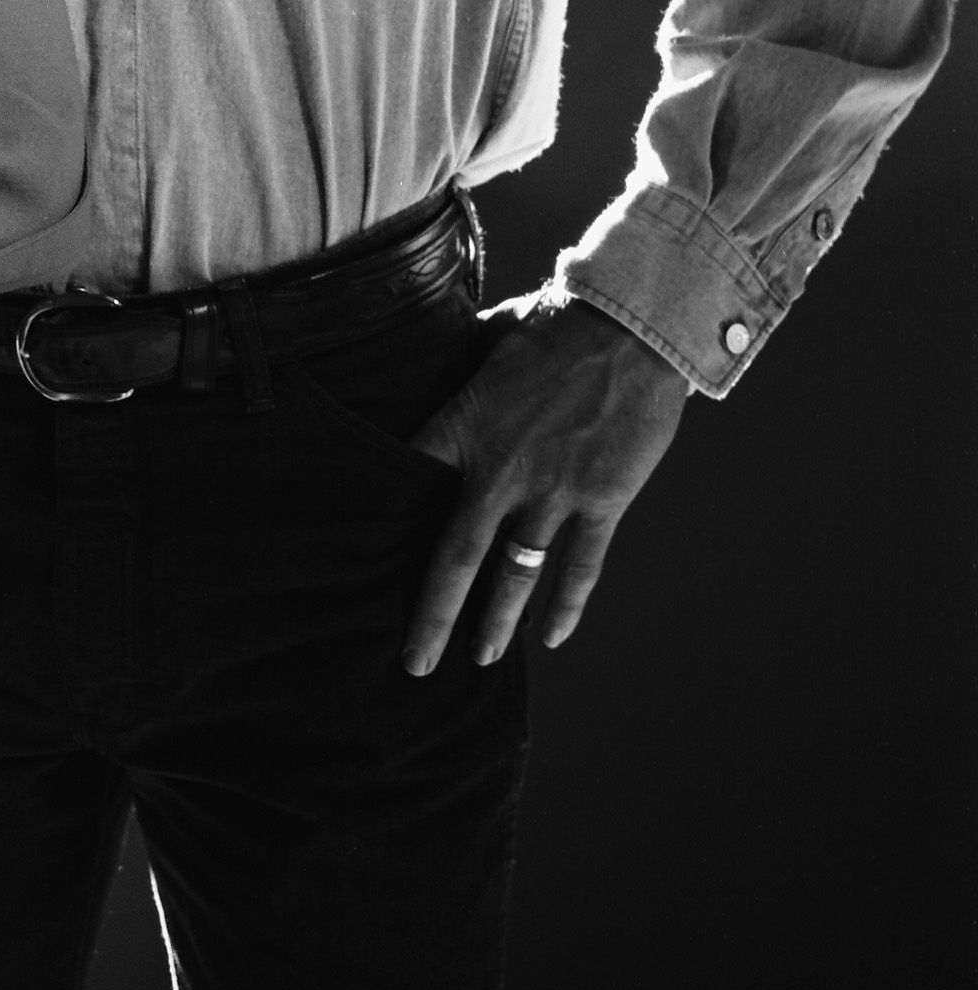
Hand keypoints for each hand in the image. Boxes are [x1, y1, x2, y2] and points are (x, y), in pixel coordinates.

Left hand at [401, 294, 690, 673]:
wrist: (630, 330)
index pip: (407, 484)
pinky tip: (551, 636)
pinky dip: (565, 604)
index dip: (383, 524)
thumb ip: (457, 371)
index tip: (359, 561)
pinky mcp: (601, 502)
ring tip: (480, 657)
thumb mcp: (486, 342)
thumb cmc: (551, 326)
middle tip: (415, 663)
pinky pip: (579, 567)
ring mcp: (552, 492)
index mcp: (460, 427)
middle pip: (454, 559)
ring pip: (515, 574)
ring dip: (497, 621)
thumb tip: (427, 364)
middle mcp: (499, 472)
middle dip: (432, 617)